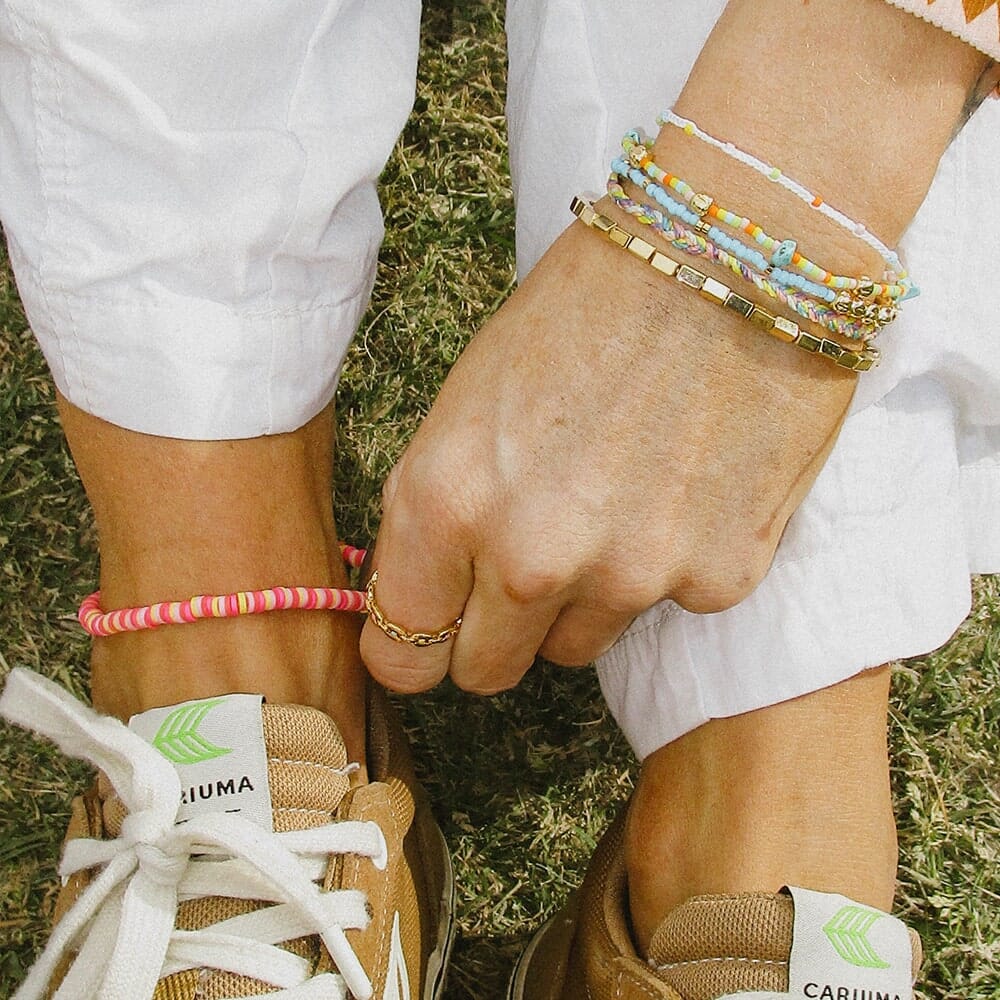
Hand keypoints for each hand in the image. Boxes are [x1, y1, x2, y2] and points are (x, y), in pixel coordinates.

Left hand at [360, 210, 855, 693]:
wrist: (731, 250)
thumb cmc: (584, 306)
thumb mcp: (469, 401)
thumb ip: (441, 512)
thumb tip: (432, 591)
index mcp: (446, 504)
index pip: (401, 653)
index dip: (414, 645)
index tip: (434, 630)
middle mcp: (530, 559)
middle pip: (487, 673)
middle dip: (495, 633)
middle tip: (526, 568)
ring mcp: (630, 577)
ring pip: (579, 647)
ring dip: (585, 598)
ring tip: (617, 500)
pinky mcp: (720, 578)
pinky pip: (670, 603)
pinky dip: (672, 562)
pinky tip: (686, 483)